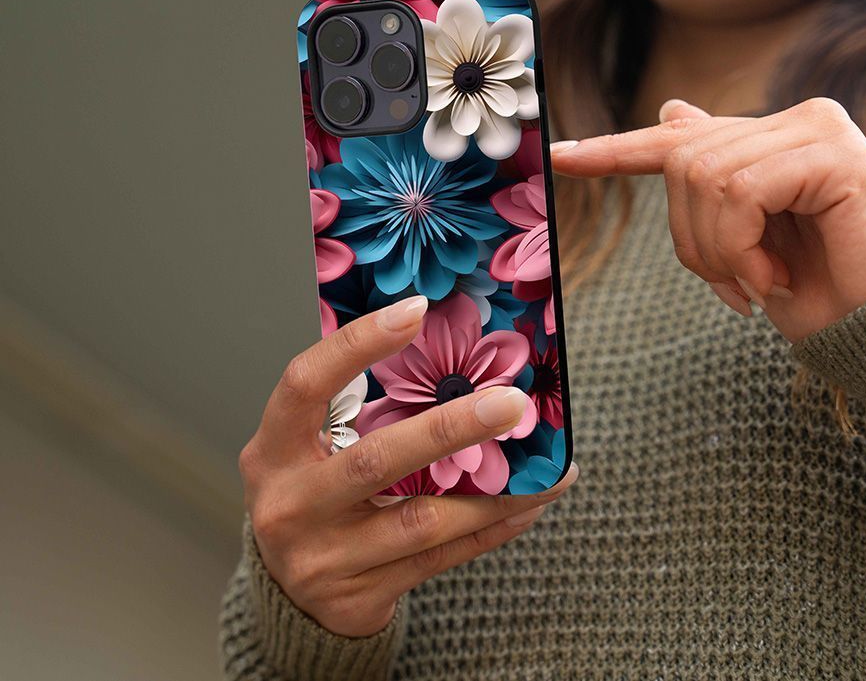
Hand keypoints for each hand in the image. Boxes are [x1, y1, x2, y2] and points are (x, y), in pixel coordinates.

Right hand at [239, 296, 578, 636]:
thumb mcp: (313, 450)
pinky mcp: (356, 598)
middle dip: (451, 428)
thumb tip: (460, 362)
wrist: (290, 594)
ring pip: (421, 520)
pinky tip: (528, 506)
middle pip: (377, 459)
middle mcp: (290, 503)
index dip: (357, 344)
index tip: (416, 309)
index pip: (306, 383)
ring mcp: (321, 558)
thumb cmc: (315, 495)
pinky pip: (438, 558)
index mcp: (272, 449)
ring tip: (549, 470)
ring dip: (493, 492)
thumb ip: (363, 411)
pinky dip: (490, 529)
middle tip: (511, 402)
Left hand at [551, 98, 865, 342]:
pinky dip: (742, 247)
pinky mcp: (834, 149)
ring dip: (720, 251)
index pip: (677, 139)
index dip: (613, 150)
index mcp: (768, 140)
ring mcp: (817, 127)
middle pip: (682, 162)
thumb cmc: (820, 291)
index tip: (558, 157)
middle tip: (733, 287)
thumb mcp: (746, 241)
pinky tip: (774, 277)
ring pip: (706, 176)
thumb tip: (671, 109)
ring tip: (761, 283)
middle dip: (693, 240)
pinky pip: (742, 191)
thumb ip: (713, 181)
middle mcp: (793, 120)